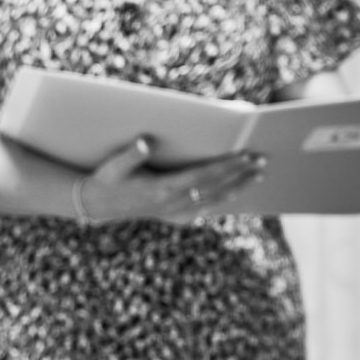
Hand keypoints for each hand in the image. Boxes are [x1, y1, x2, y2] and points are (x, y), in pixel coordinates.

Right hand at [76, 136, 265, 223]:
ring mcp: (173, 213)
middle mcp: (171, 204)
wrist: (96, 205)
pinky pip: (203, 210)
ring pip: (213, 201)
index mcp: (160, 189)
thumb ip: (130, 155)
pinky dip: (221, 201)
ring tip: (257, 176)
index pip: (202, 177)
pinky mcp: (172, 216)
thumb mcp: (113, 165)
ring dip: (237, 188)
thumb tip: (144, 142)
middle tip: (262, 162)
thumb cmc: (106, 179)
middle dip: (239, 175)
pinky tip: (234, 193)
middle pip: (214, 189)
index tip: (245, 156)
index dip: (226, 167)